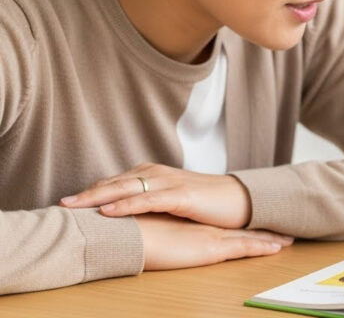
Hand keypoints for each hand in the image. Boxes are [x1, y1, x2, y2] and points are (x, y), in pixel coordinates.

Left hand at [61, 163, 252, 228]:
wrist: (239, 200)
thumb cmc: (205, 203)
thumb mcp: (170, 201)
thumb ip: (147, 202)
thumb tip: (122, 214)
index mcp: (153, 174)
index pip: (114, 182)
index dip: (90, 192)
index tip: (67, 203)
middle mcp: (157, 174)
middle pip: (114, 183)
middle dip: (86, 194)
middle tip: (60, 204)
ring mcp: (169, 183)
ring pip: (126, 189)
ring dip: (98, 197)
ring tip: (75, 207)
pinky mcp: (180, 196)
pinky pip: (147, 200)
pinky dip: (125, 205)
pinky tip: (109, 212)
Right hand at [137, 213, 291, 270]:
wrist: (126, 234)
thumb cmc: (129, 234)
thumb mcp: (145, 233)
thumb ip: (154, 231)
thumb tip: (148, 235)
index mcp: (189, 224)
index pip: (218, 222)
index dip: (238, 222)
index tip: (257, 222)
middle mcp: (203, 227)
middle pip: (238, 226)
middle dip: (262, 227)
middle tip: (284, 232)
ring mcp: (210, 235)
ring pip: (247, 235)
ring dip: (268, 237)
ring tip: (289, 240)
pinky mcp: (212, 247)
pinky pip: (243, 247)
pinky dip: (262, 247)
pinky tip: (278, 248)